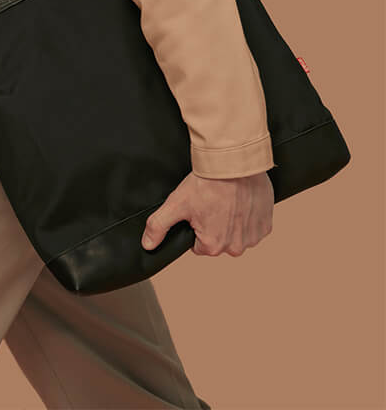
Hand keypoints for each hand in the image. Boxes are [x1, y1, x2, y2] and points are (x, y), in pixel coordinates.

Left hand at [141, 170, 273, 256]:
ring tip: (227, 200)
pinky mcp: (266, 226)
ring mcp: (253, 238)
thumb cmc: (206, 183)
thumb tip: (147, 245)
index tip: (199, 209)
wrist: (234, 163)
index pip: (198, 244)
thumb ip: (158, 226)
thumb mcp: (176, 203)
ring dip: (232, 221)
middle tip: (212, 203)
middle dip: (214, 224)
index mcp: (212, 246)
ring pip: (236, 234)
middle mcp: (235, 248)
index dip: (196, 225)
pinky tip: (241, 201)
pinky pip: (253, 227)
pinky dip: (248, 216)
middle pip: (218, 240)